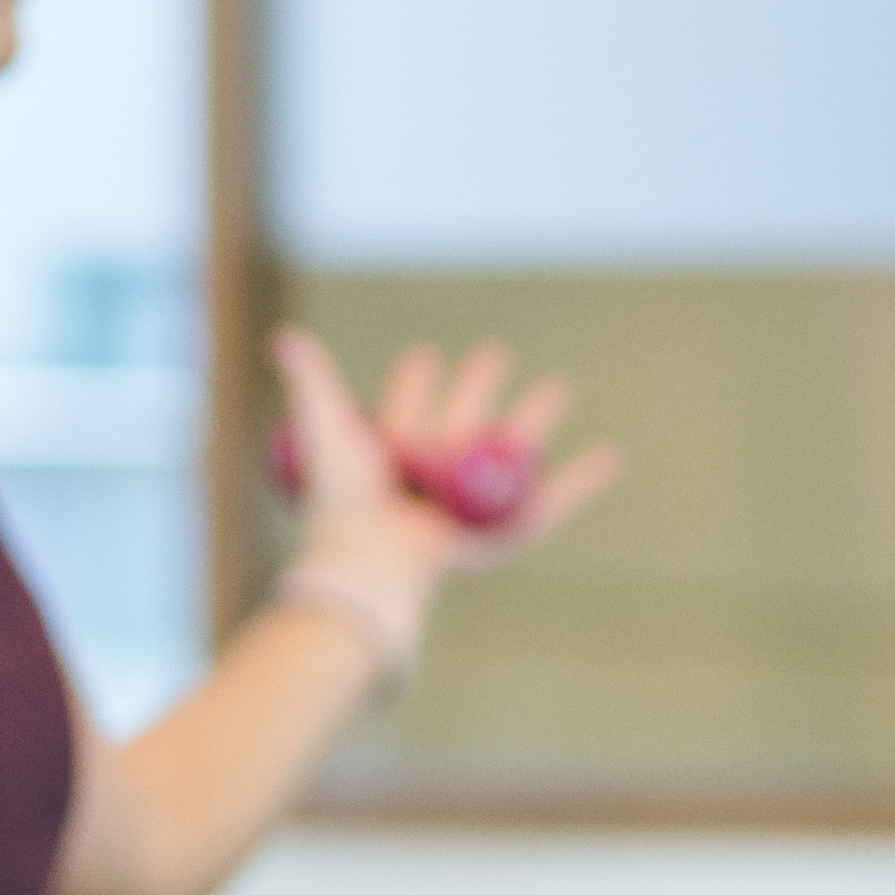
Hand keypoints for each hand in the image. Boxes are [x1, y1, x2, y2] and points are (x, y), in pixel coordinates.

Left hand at [263, 330, 611, 641]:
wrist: (370, 557)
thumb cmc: (342, 499)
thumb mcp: (326, 429)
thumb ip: (311, 380)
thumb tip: (285, 337)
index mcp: (392, 455)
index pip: (406, 409)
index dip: (414, 383)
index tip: (424, 354)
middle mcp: (432, 477)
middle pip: (464, 420)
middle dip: (479, 386)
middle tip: (495, 351)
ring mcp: (468, 503)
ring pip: (508, 452)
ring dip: (532, 419)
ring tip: (557, 387)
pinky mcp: (501, 532)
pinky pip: (551, 502)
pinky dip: (582, 482)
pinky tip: (609, 455)